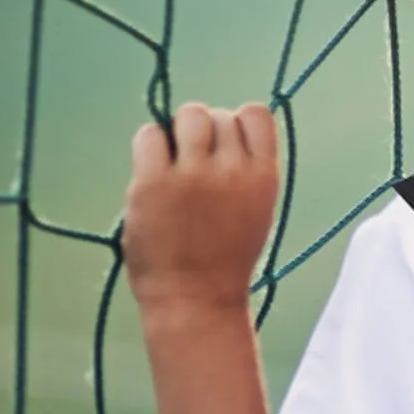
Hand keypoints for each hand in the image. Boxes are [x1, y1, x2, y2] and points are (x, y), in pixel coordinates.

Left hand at [123, 102, 277, 314]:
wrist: (196, 300)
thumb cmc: (224, 258)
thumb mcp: (257, 208)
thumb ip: (246, 168)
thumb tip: (222, 127)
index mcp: (264, 176)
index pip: (256, 113)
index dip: (237, 122)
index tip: (225, 147)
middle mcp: (232, 169)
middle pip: (218, 115)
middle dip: (205, 132)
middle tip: (194, 164)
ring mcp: (193, 174)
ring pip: (187, 116)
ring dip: (178, 133)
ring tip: (173, 163)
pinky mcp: (154, 182)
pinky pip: (150, 134)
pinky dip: (150, 144)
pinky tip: (151, 170)